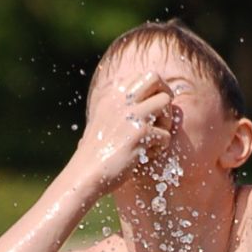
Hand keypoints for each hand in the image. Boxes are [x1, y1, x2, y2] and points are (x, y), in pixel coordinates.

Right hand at [75, 69, 176, 195]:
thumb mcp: (101, 122)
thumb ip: (118, 110)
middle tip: (161, 117)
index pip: (141, 76)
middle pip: (154, 77)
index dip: (152, 91)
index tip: (150, 110)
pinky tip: (146, 156)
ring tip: (155, 139)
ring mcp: (130, 114)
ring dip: (166, 121)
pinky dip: (160, 147)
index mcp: (111, 96)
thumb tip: (143, 106)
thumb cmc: (94, 155)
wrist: (85, 174)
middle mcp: (120, 100)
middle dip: (164, 95)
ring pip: (165, 101)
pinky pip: (165, 134)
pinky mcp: (140, 134)